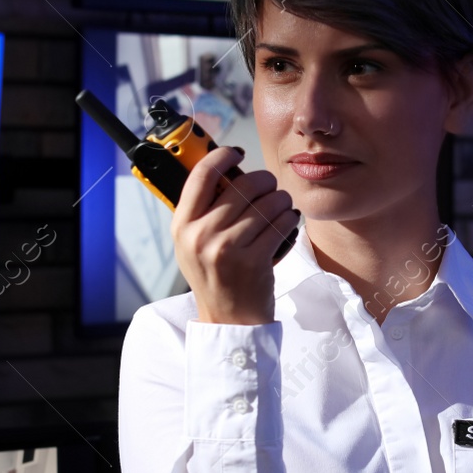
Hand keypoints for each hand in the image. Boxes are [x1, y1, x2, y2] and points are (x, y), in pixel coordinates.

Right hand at [173, 145, 298, 325]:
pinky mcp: (253, 261)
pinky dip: (290, 220)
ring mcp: (226, 248)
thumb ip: (202, 209)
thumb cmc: (215, 276)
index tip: (235, 153)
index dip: (221, 156)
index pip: (201, 175)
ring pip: (267, 203)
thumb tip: (225, 168)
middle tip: (270, 187)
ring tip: (280, 210)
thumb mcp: (193, 242)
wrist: (229, 319)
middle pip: (242, 184)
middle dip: (264, 181)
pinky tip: (287, 224)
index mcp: (182, 225)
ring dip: (281, 202)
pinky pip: (281, 224)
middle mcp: (200, 235)